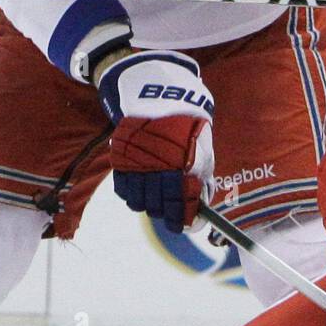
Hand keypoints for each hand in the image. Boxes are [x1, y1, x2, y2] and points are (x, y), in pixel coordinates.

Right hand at [98, 52, 215, 232]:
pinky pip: (123, 190)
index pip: (181, 206)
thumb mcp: (203, 152)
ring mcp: (138, 165)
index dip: (181, 220)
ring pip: (139, 203)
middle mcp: (160, 169)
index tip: (181, 226)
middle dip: (165, 214)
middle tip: (169, 212)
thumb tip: (202, 207)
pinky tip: (140, 189)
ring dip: (148, 205)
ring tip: (154, 199)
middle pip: (158, 208)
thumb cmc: (187, 129)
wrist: (160, 100)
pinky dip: (131, 194)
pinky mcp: (121, 160)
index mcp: (184, 168)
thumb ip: (202, 181)